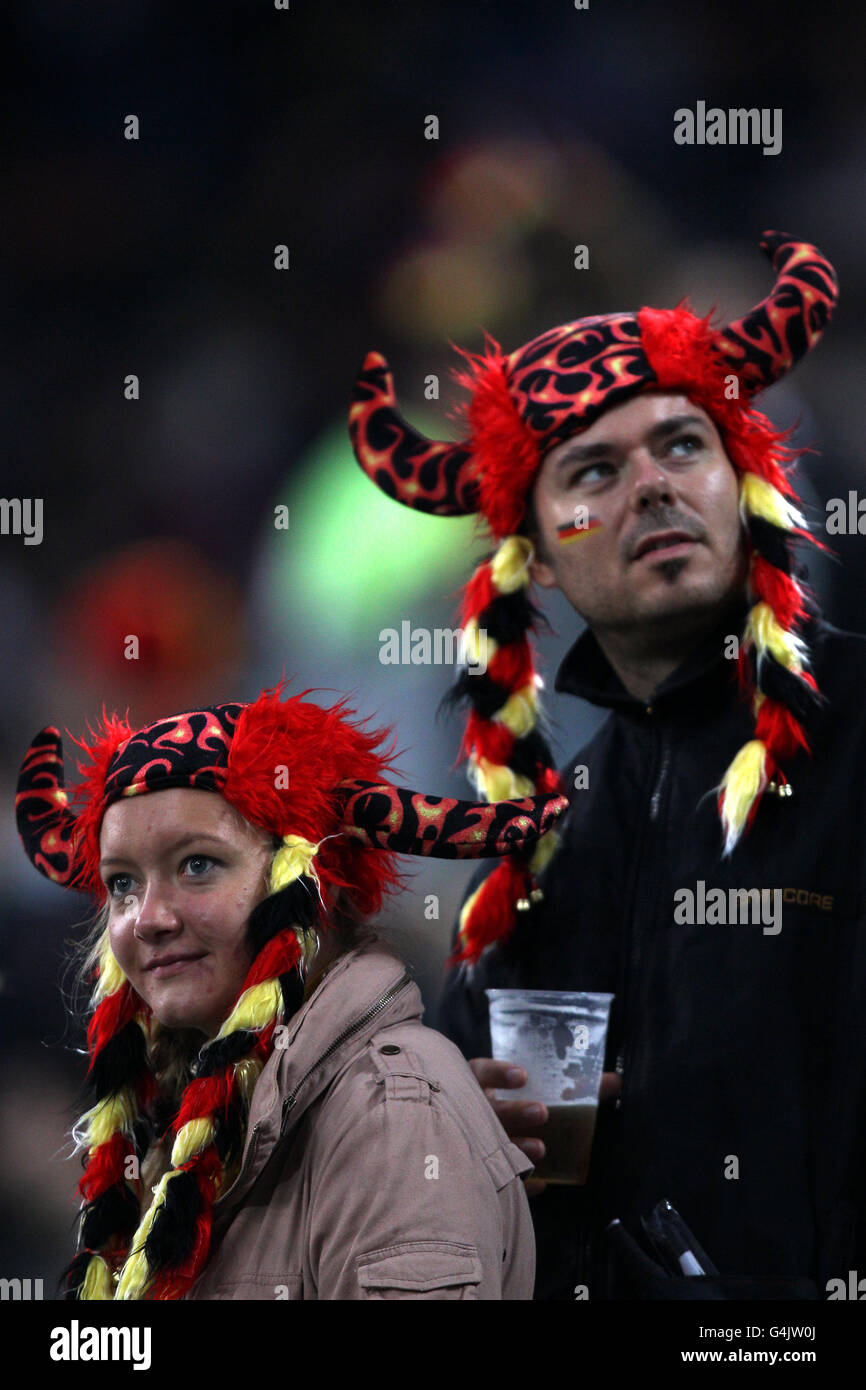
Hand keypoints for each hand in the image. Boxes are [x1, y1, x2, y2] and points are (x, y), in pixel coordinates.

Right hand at [469, 1058, 622, 1195]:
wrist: (476, 1147)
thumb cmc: (517, 1109)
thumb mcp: (535, 1091)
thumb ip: (573, 1087)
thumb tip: (615, 1080)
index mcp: (480, 1085)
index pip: (482, 1072)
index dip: (499, 1073)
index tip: (523, 1076)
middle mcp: (473, 1111)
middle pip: (489, 1110)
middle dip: (515, 1112)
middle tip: (542, 1113)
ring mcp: (473, 1140)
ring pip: (489, 1143)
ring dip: (517, 1144)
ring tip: (541, 1149)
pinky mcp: (482, 1170)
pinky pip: (498, 1178)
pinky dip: (520, 1181)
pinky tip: (539, 1184)